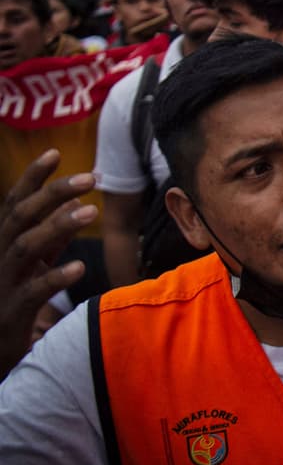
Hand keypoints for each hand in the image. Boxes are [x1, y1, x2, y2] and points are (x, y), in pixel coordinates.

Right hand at [0, 150, 97, 378]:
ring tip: (92, 211)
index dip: (32, 178)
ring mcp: (3, 284)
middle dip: (53, 193)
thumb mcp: (34, 263)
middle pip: (21, 217)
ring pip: (25, 248)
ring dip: (58, 227)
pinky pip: (33, 291)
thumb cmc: (14, 300)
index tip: (54, 152)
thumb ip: (52, 235)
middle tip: (92, 176)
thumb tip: (75, 203)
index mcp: (4, 243)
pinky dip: (55, 277)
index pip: (15, 203)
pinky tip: (79, 267)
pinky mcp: (12, 312)